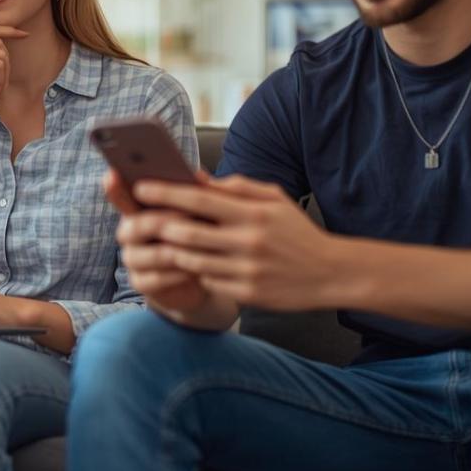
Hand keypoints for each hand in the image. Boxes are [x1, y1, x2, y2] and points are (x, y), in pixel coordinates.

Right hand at [111, 169, 214, 314]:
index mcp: (137, 210)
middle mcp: (128, 233)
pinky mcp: (140, 283)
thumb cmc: (196, 235)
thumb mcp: (199, 212)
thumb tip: (200, 176)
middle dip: (168, 218)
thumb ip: (196, 193)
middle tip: (194, 213)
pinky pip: (157, 278)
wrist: (199, 276)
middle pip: (138, 224)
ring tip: (202, 246)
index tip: (111, 174)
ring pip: (151, 253)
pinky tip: (195, 270)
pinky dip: (178, 274)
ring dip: (178, 249)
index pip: (121, 196)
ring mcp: (132, 259)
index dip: (114, 187)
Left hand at [131, 175, 346, 311]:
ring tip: (159, 240)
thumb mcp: (274, 199)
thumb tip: (197, 177)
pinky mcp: (246, 293)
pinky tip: (188, 262)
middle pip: (187, 233)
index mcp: (253, 214)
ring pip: (191, 260)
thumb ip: (235, 187)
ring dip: (171, 250)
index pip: (199, 200)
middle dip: (158, 225)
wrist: (331, 273)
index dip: (165, 193)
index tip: (140, 188)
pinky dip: (194, 270)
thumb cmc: (297, 231)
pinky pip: (207, 280)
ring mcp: (246, 270)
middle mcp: (248, 242)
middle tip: (139, 219)